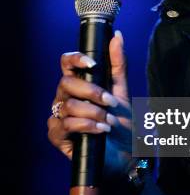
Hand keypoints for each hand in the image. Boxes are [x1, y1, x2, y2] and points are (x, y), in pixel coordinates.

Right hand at [47, 31, 133, 194]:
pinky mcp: (58, 137)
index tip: (92, 63)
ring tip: (109, 123)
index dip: (75, 59)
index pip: (66, 63)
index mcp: (79, 84)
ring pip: (67, 105)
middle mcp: (66, 98)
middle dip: (92, 91)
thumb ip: (118, 64)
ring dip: (93, 113)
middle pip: (66, 83)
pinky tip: (101, 131)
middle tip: (110, 102)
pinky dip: (86, 126)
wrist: (126, 158)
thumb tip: (117, 36)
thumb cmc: (123, 125)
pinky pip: (64, 125)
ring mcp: (60, 117)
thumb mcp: (123, 92)